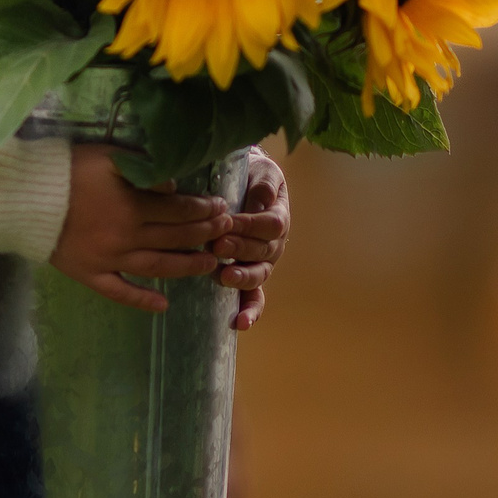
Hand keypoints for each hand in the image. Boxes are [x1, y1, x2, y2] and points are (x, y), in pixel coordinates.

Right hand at [50, 144, 231, 313]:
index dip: (203, 209)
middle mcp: (126, 238)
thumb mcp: (109, 157)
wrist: (23, 198)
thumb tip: (175, 186)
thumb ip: (144, 170)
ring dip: (186, 267)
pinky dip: (142, 300)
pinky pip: (120, 292)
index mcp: (132, 207)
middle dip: (203, 234)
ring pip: (156, 268)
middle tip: (224, 232)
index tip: (221, 208)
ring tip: (209, 265)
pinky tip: (164, 306)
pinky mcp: (89, 275)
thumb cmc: (67, 171)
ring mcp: (108, 261)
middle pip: (174, 238)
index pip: (179, 211)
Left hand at [214, 150, 289, 331]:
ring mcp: (263, 263)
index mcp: (279, 218)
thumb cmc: (253, 177)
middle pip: (263, 251)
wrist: (247, 184)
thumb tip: (263, 196)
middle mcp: (274, 244)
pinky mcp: (251, 276)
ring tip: (225, 276)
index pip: (269, 224)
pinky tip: (240, 323)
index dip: (250, 224)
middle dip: (240, 249)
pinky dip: (251, 311)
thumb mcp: (262, 173)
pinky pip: (255, 297)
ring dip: (243, 278)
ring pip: (258, 275)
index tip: (227, 220)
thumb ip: (264, 184)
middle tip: (218, 245)